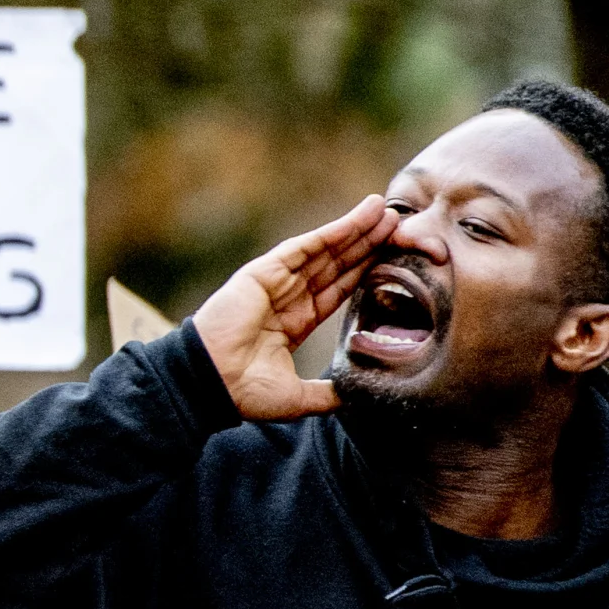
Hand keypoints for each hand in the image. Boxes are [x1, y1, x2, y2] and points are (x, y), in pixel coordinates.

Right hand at [191, 195, 395, 421]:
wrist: (211, 383)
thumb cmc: (245, 392)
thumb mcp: (298, 397)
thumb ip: (327, 394)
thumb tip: (357, 398)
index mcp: (296, 322)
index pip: (338, 289)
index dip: (364, 270)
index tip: (391, 254)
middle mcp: (288, 297)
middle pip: (336, 264)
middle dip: (366, 242)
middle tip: (397, 222)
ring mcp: (276, 282)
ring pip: (325, 250)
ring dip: (355, 229)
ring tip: (384, 210)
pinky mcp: (263, 272)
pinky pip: (304, 248)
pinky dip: (332, 231)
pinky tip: (358, 217)